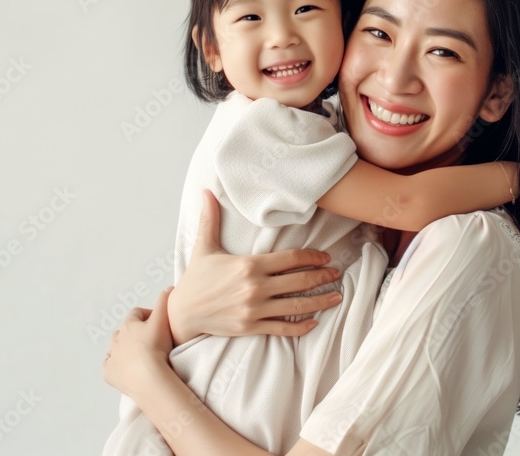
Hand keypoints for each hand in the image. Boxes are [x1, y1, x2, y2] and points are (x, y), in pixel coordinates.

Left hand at [103, 286, 174, 398]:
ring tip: (141, 355)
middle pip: (124, 330)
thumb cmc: (156, 347)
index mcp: (129, 325)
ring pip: (115, 347)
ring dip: (125, 348)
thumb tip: (168, 288)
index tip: (160, 322)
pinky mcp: (109, 373)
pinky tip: (127, 368)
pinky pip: (110, 366)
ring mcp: (112, 356)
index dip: (148, 315)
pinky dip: (117, 365)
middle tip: (152, 340)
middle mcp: (117, 339)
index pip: (137, 313)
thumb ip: (165, 301)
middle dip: (136, 333)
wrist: (147, 377)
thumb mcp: (164, 319)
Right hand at [167, 189, 343, 344]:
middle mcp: (255, 287)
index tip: (325, 257)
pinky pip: (283, 328)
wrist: (182, 313)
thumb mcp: (204, 247)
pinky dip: (301, 326)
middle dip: (322, 277)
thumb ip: (210, 219)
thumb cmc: (196, 279)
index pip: (291, 258)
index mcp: (249, 265)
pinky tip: (314, 321)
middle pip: (300, 281)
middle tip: (336, 274)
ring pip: (297, 306)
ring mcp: (255, 310)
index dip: (312, 256)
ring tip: (337, 296)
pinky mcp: (251, 328)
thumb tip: (206, 191)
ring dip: (321, 301)